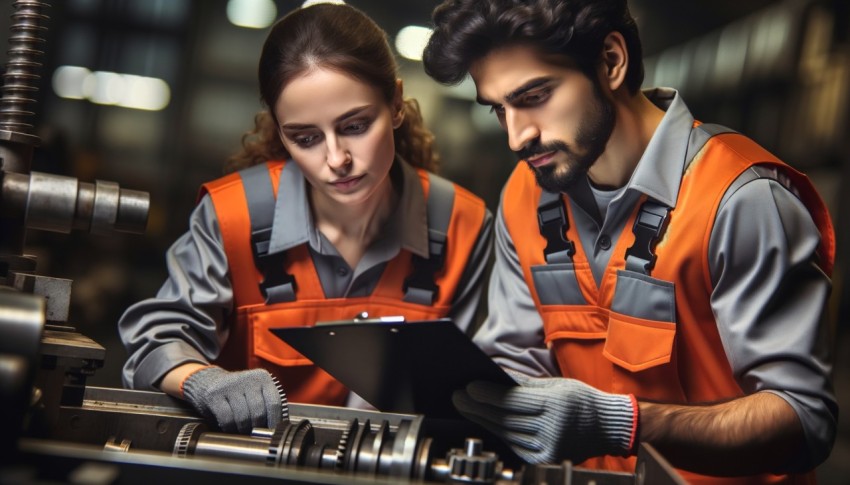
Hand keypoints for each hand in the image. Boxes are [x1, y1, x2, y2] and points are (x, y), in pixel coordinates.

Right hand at [182, 366, 285, 433]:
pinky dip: (230, 428)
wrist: (210, 382)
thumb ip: (266, 404)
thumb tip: (276, 428)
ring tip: (243, 430)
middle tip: (255, 433)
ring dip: (243, 429)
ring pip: (243, 417)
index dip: (274, 421)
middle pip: (259, 412)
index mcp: (263, 377)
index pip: (274, 403)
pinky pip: (227, 419)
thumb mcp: (255, 391)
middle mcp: (248, 379)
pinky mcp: (214, 394)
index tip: (272, 431)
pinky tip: (230, 428)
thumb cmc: (238, 392)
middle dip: (257, 427)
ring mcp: (230, 385)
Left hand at [452, 371, 636, 463]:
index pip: (513, 400)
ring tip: (465, 408)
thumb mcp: (557, 384)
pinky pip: (515, 445)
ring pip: (506, 433)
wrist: (607, 427)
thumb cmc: (582, 401)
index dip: (488, 394)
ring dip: (482, 420)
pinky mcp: (545, 460)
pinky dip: (498, 433)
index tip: (468, 387)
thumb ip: (525, 383)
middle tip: (457, 397)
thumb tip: (495, 374)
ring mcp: (549, 448)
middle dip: (477, 407)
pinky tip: (484, 422)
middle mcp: (553, 429)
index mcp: (557, 405)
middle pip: (505, 418)